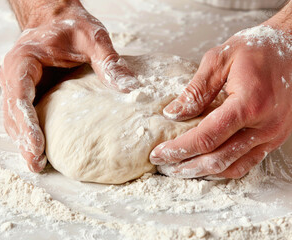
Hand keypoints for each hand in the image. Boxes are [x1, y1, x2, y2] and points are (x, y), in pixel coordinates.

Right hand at [0, 0, 137, 171]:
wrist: (58, 20)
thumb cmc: (72, 27)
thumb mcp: (93, 38)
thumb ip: (108, 60)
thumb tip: (130, 88)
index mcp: (24, 60)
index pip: (19, 94)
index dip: (26, 122)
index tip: (37, 146)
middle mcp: (15, 75)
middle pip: (13, 113)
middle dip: (23, 140)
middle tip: (37, 164)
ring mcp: (20, 86)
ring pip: (15, 119)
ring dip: (24, 142)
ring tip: (38, 164)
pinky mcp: (30, 93)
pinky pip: (24, 117)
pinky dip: (30, 134)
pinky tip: (41, 150)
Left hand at [150, 24, 291, 178]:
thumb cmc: (258, 49)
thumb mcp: (219, 59)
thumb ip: (195, 90)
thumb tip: (172, 113)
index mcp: (248, 103)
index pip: (206, 137)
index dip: (179, 149)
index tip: (159, 154)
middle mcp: (264, 125)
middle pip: (218, 159)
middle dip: (186, 166)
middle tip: (165, 166)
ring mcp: (272, 135)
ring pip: (232, 167)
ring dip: (203, 172)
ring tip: (181, 169)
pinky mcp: (275, 137)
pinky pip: (247, 163)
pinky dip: (224, 168)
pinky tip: (206, 165)